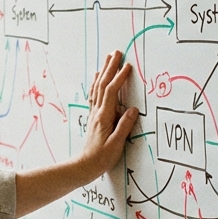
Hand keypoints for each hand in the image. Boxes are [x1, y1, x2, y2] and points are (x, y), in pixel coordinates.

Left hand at [76, 51, 139, 181]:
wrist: (84, 166)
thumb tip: (133, 109)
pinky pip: (95, 94)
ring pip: (98, 87)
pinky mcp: (94, 117)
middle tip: (116, 52)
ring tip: (108, 58)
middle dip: (110, 67)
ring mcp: (95, 113)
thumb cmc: (101, 158)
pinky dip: (96, 83)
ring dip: (103, 71)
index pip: (112, 92)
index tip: (127, 66)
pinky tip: (97, 77)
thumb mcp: (116, 144)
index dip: (119, 78)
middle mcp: (97, 112)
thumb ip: (124, 126)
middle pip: (103, 84)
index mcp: (104, 116)